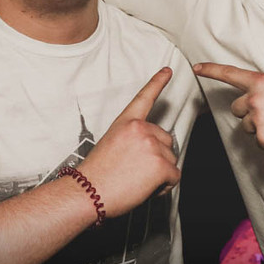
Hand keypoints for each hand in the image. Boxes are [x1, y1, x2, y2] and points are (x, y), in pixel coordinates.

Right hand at [78, 68, 181, 217]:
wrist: (88, 192)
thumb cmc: (97, 174)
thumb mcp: (111, 144)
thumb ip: (131, 138)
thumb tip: (149, 149)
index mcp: (126, 122)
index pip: (145, 98)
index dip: (157, 82)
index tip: (168, 70)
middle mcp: (141, 129)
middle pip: (165, 140)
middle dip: (156, 156)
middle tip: (134, 170)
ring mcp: (153, 145)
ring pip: (171, 159)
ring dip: (159, 172)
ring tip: (136, 180)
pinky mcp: (161, 164)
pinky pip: (174, 176)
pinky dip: (164, 185)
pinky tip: (145, 188)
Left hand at [193, 63, 263, 154]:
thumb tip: (249, 108)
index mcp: (262, 81)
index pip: (230, 74)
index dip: (211, 70)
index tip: (196, 68)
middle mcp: (255, 99)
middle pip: (236, 108)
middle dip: (249, 112)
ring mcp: (257, 120)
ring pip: (246, 126)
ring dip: (260, 126)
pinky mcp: (263, 140)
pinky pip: (258, 141)